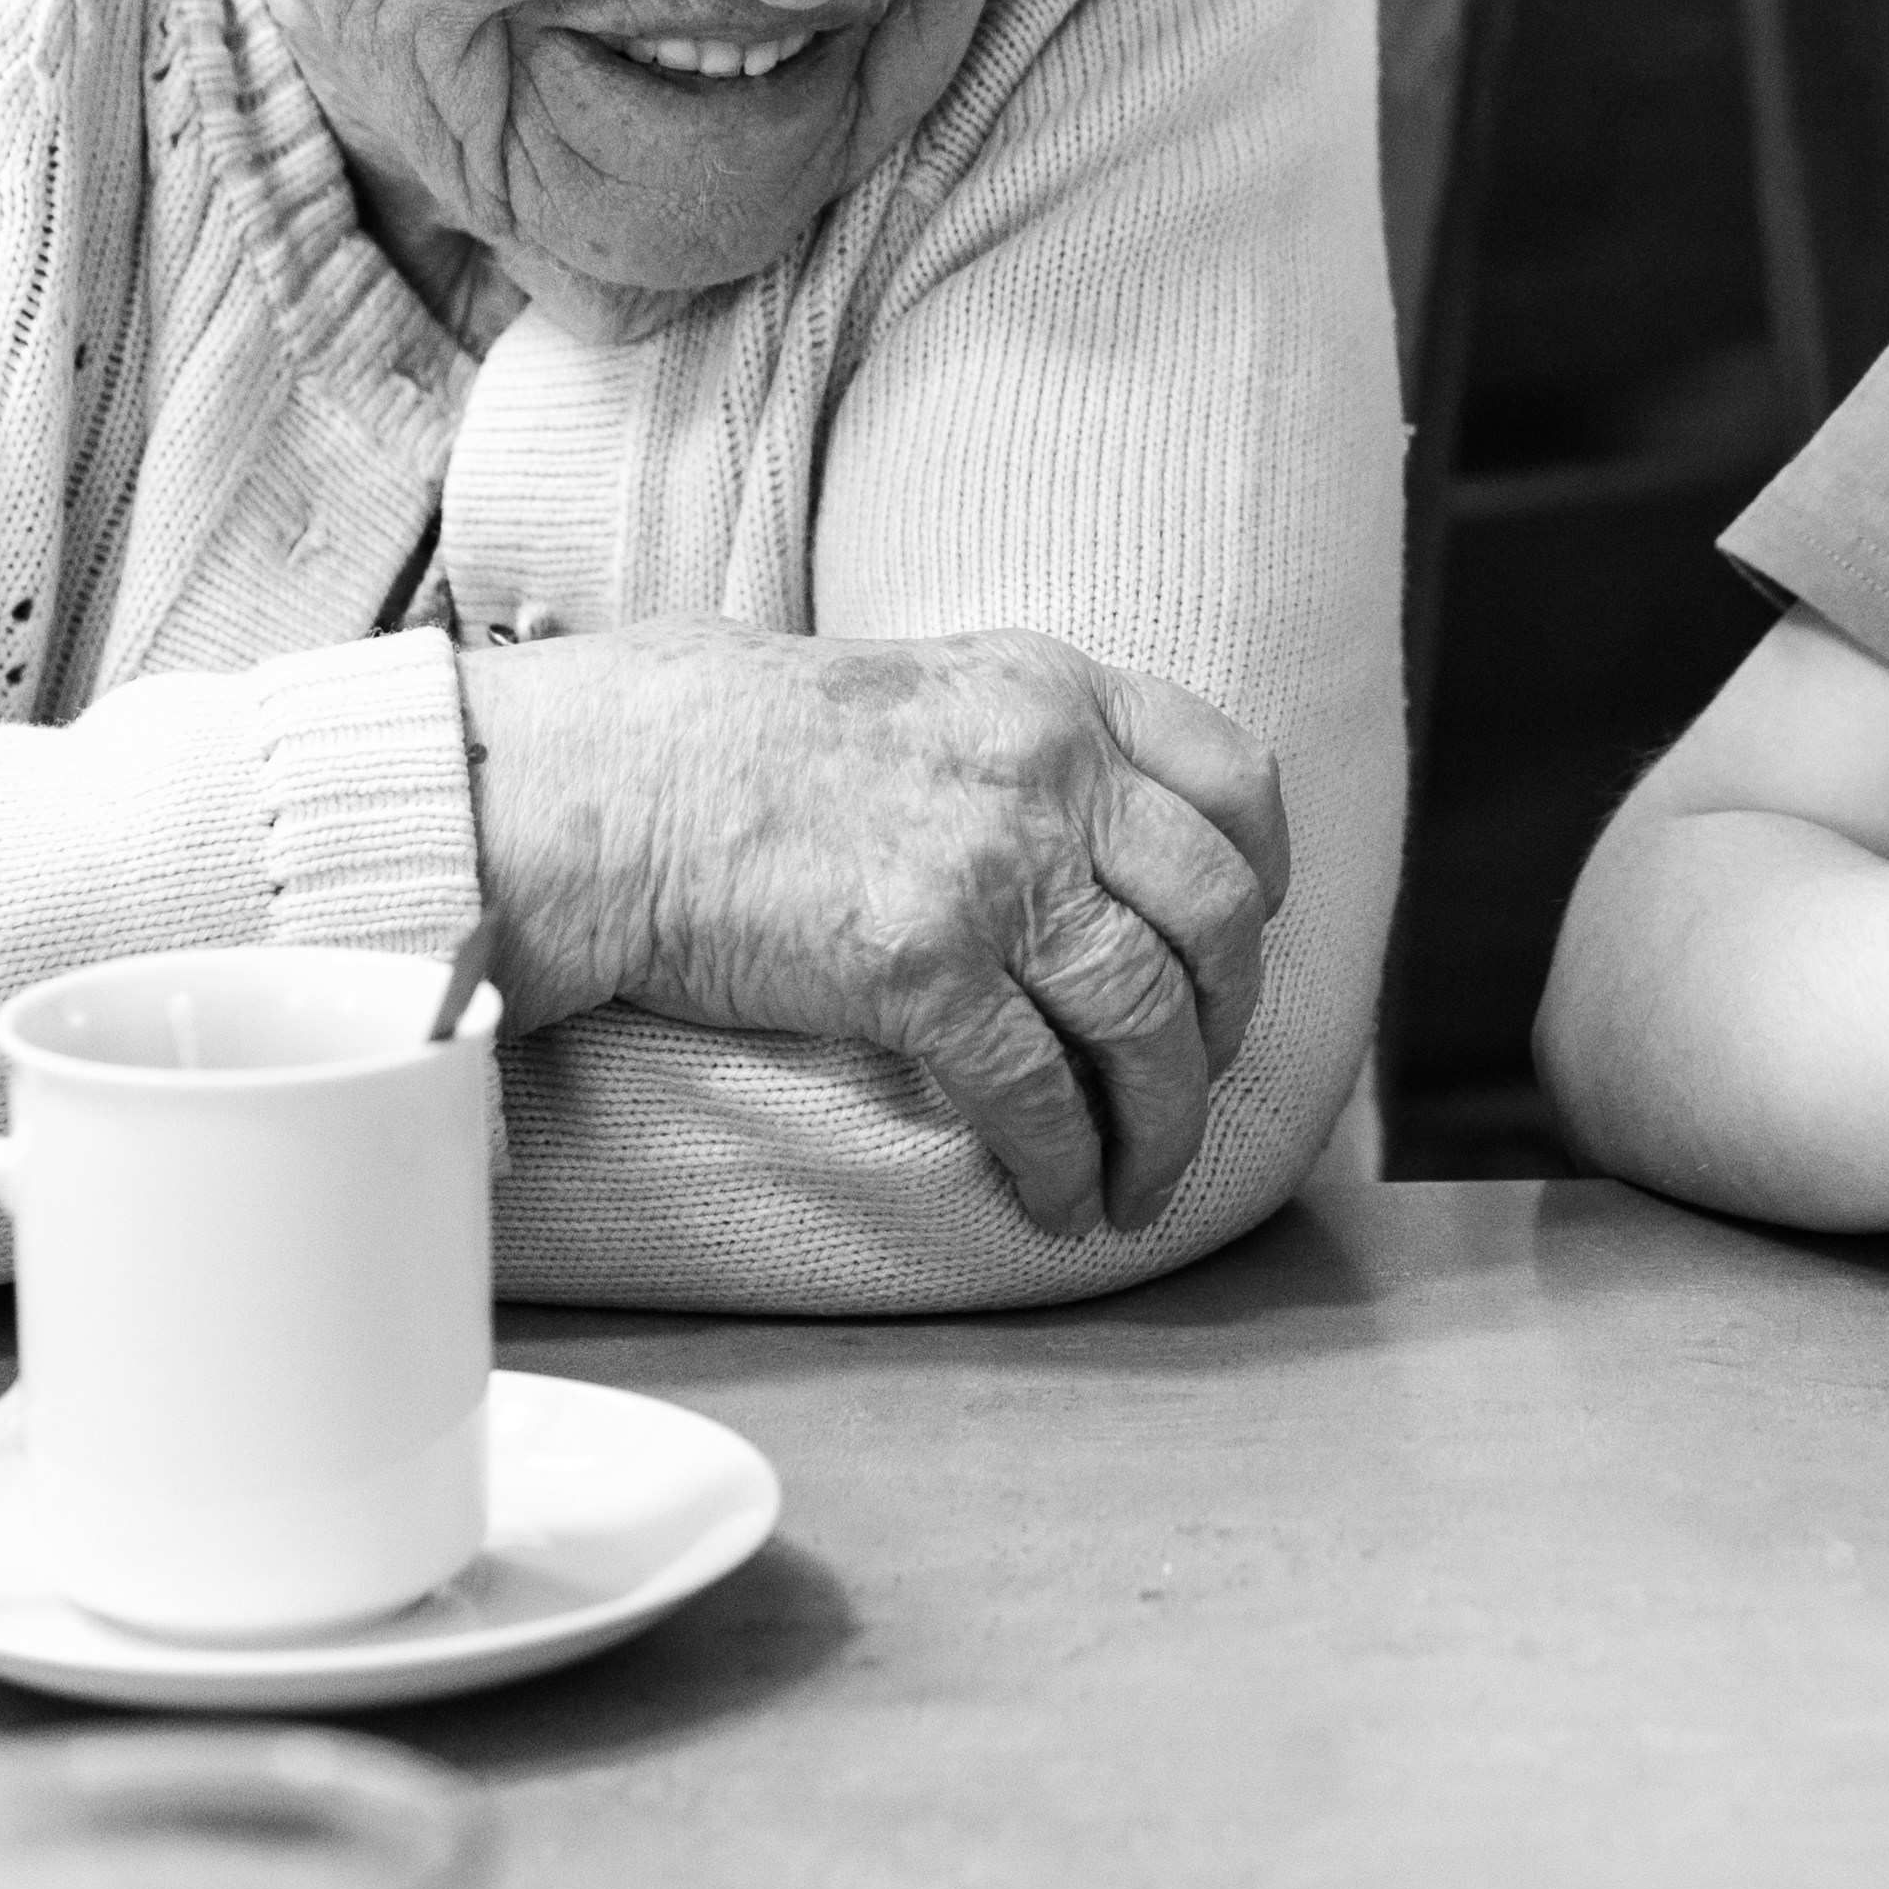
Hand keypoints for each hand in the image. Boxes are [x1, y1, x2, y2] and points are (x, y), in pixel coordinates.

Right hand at [460, 623, 1290, 1233]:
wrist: (625, 783)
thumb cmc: (757, 747)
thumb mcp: (938, 694)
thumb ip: (1039, 751)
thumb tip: (1123, 858)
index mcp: (1059, 690)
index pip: (1234, 780)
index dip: (1263, 878)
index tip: (1247, 941)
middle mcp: (1048, 768)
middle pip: (1215, 916)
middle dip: (1226, 1025)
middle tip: (1192, 1085)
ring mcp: (992, 866)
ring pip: (1144, 1020)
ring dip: (1160, 1124)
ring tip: (1140, 1183)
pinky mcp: (922, 965)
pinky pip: (1036, 1090)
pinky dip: (1061, 1161)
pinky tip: (1056, 1198)